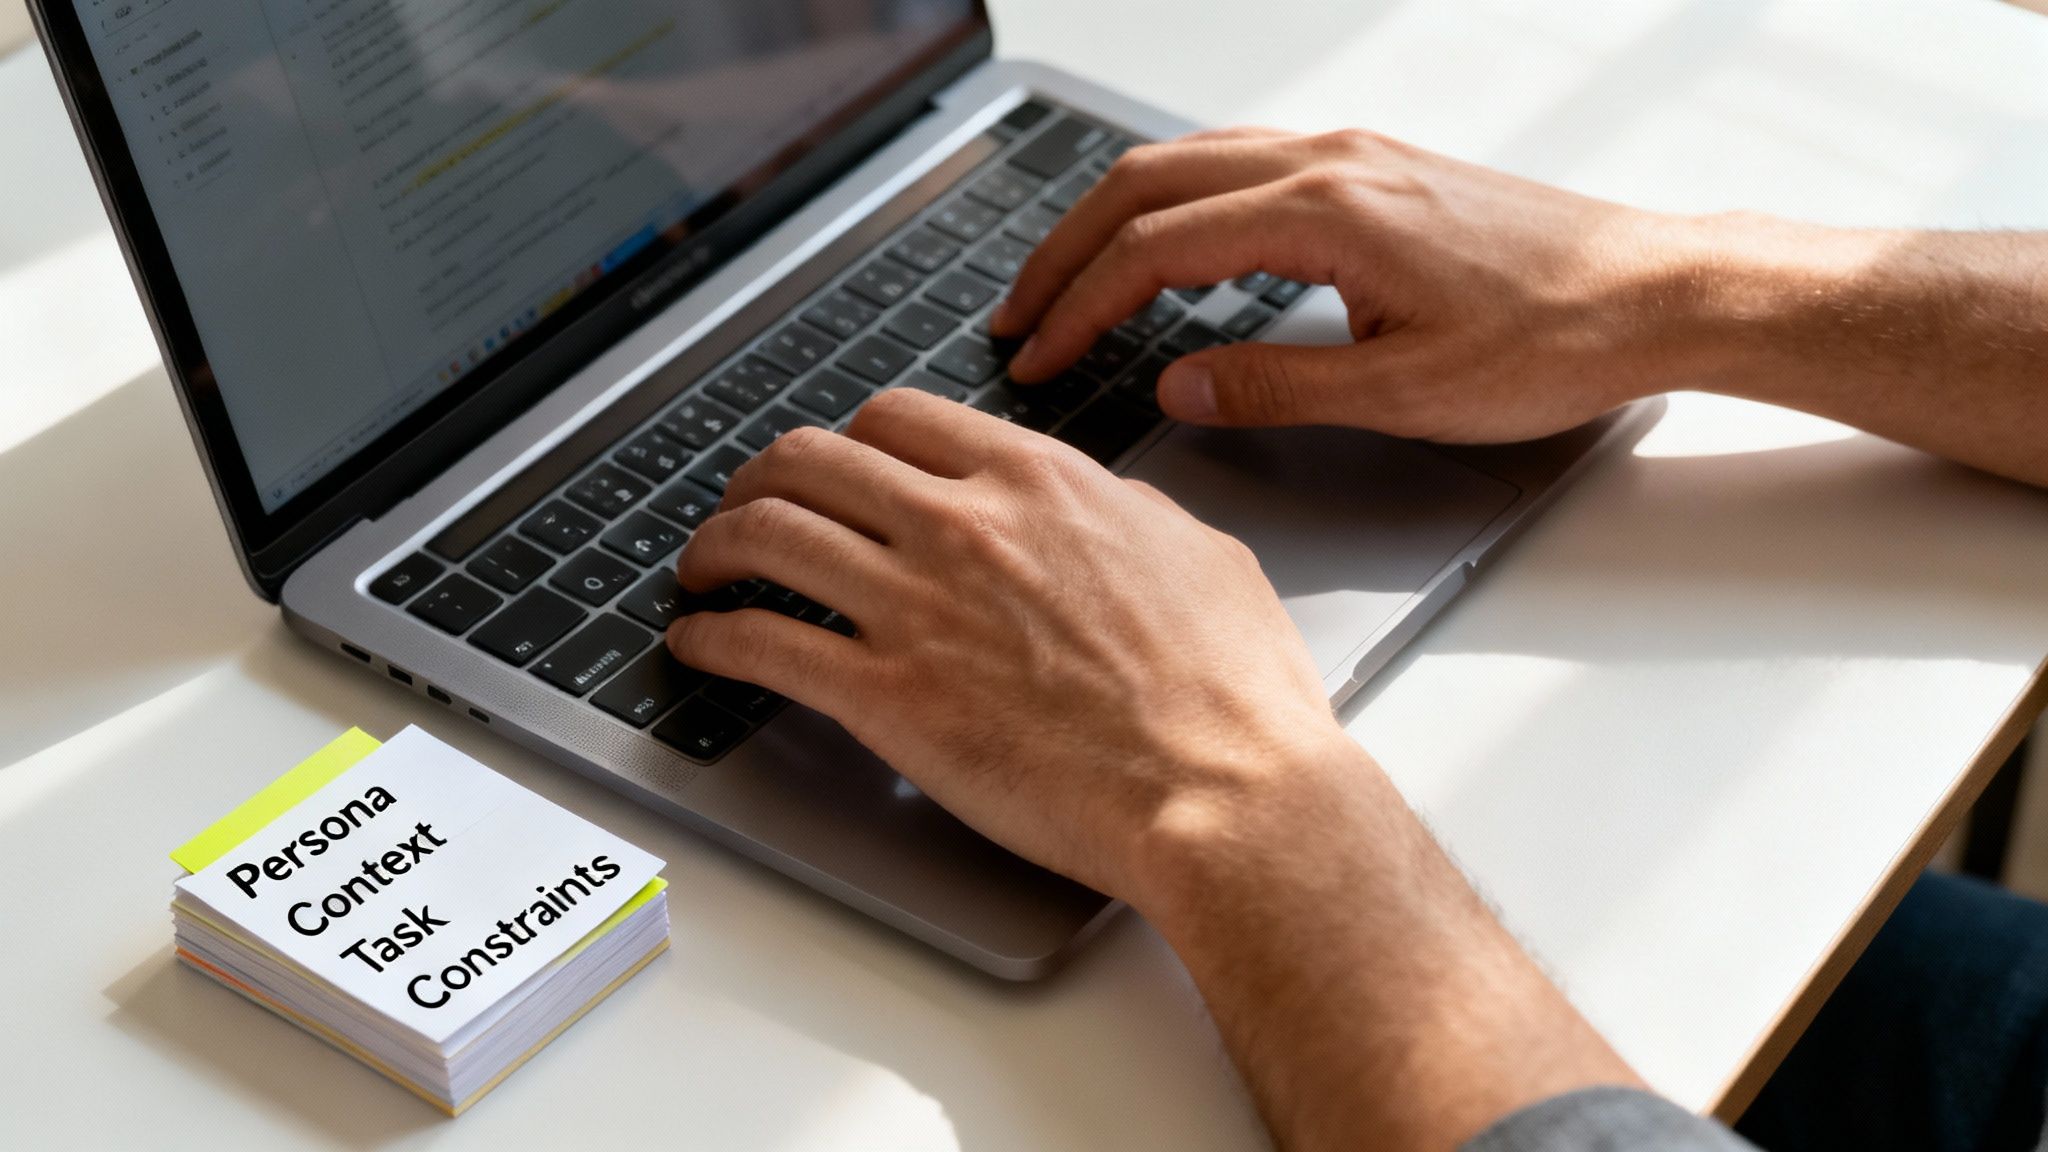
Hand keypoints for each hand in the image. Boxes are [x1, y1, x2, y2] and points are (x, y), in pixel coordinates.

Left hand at [665, 390, 1642, 1148]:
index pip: (899, 417)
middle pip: (809, 460)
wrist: (1223, 791)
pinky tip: (700, 642)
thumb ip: (1128, 513)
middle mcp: (963, 525)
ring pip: (767, 536)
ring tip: (700, 570)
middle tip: (746, 506)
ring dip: (714, 548)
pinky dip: (712, 636)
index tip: (839, 463)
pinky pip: (762, 643)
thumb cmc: (1231, 693)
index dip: (850, 436)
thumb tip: (1106, 503)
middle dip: (761, 478)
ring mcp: (917, 607)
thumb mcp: (1198, 555)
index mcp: (1038, 481)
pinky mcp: (887, 697)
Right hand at [994, 127, 1696, 441]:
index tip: (1036, 354)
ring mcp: (1354, 156)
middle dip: (1067, 251)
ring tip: (1071, 282)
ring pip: (1191, 161)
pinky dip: (1178, 205)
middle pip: (1149, 184)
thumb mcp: (1405, 393)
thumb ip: (1275, 387)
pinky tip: (1172, 252)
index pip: (1155, 249)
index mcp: (1326, 212)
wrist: (1657, 291)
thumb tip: (1178, 385)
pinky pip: (1241, 165)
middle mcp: (1331, 163)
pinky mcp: (1377, 170)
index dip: (1079, 306)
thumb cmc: (1554, 340)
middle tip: (1018, 317)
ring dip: (1117, 221)